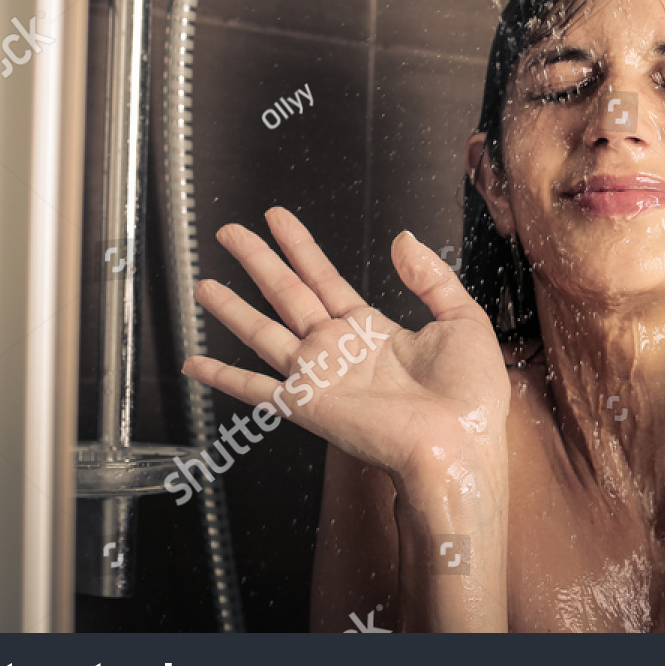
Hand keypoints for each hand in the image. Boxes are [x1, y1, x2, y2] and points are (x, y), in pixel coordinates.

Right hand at [182, 209, 510, 489]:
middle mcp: (339, 350)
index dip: (300, 248)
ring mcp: (319, 376)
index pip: (326, 278)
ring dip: (232, 307)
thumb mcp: (462, 320)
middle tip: (229, 232)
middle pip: (287, 293)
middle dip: (258, 261)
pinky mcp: (307, 405)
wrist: (460, 445)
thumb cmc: (469, 397)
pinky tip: (195, 363)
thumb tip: (403, 240)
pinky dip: (222, 377)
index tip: (277, 220)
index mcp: (374, 331)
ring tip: (203, 282)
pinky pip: (255, 389)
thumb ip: (431, 277)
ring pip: (263, 331)